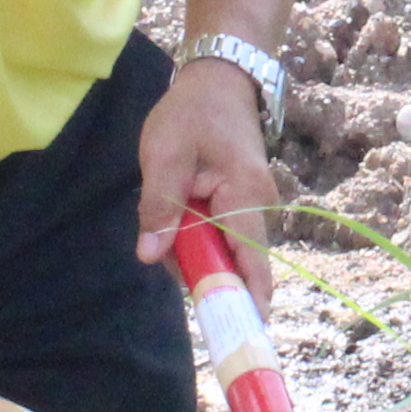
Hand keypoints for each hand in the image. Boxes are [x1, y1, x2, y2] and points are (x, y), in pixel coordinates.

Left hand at [138, 57, 279, 312]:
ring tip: (165, 222)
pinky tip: (177, 216)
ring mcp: (254, 205)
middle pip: (235, 261)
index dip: (248, 300)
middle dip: (199, 268)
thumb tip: (151, 257)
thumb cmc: (191, 112)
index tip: (244, 333)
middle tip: (162, 251)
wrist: (220, 78)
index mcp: (245, 195)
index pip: (252, 259)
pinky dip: (198, 235)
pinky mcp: (244, 203)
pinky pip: (223, 234)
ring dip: (194, 249)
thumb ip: (158, 207)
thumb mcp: (164, 155)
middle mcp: (260, 206)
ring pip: (226, 249)